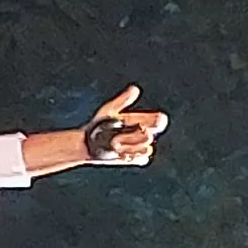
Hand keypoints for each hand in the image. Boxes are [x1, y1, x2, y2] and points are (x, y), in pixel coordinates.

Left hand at [43, 86, 167, 172]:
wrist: (88, 144)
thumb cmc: (98, 125)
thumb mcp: (109, 111)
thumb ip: (122, 101)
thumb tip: (135, 88)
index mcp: (141, 121)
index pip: (159, 121)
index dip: (154, 123)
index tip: (139, 125)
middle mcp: (143, 134)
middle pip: (149, 137)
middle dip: (132, 137)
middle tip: (116, 137)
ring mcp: (140, 147)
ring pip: (146, 149)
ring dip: (129, 147)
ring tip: (115, 145)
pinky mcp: (135, 158)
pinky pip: (142, 158)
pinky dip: (132, 156)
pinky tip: (120, 153)